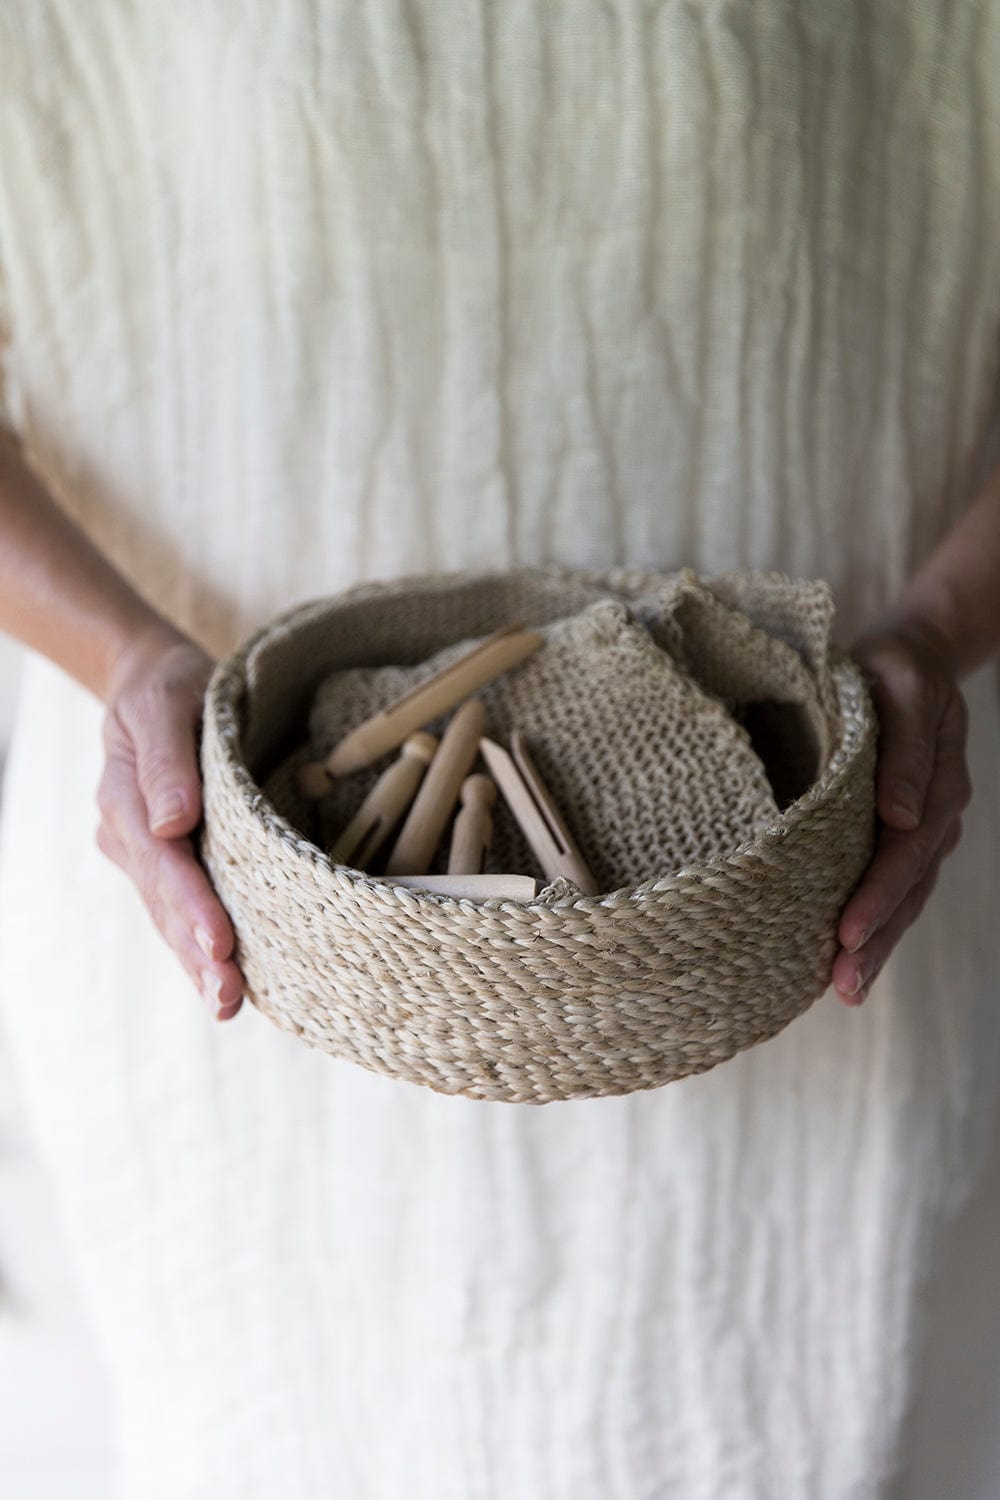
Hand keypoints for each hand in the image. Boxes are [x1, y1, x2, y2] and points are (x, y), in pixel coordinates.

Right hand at [95, 620, 245, 1019]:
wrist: (151, 681)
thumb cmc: (167, 685)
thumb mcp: (165, 703)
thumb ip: (167, 762)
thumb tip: (171, 823)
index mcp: (126, 799)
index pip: (163, 861)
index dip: (191, 903)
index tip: (219, 942)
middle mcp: (130, 834)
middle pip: (165, 902)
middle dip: (198, 952)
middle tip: (228, 997)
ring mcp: (144, 852)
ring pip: (170, 915)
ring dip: (198, 962)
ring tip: (227, 1004)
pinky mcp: (166, 858)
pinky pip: (180, 908)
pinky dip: (198, 945)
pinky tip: (221, 983)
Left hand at [832, 612, 970, 1005]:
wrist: (913, 653)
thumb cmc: (896, 667)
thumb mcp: (902, 690)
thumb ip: (903, 751)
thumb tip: (899, 816)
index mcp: (938, 785)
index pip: (906, 852)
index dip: (877, 896)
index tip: (846, 935)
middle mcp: (934, 814)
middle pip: (908, 889)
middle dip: (876, 941)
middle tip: (842, 987)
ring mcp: (921, 826)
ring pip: (903, 896)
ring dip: (877, 945)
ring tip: (844, 990)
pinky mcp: (899, 831)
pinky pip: (891, 884)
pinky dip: (873, 920)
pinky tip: (844, 955)